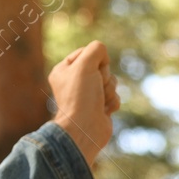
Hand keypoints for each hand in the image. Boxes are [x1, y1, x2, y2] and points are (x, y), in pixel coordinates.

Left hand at [48, 40, 118, 167]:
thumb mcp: (86, 64)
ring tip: (98, 101)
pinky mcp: (99, 107)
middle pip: (102, 67)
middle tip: (95, 87)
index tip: (90, 71)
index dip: (95, 59)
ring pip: (111, 81)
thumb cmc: (81, 96)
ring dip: (109, 90)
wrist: (85, 128)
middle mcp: (74, 82)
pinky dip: (112, 102)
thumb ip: (96, 49)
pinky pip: (114, 97)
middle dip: (104, 76)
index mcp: (63, 70)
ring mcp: (87, 96)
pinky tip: (103, 111)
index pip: (87, 52)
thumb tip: (103, 55)